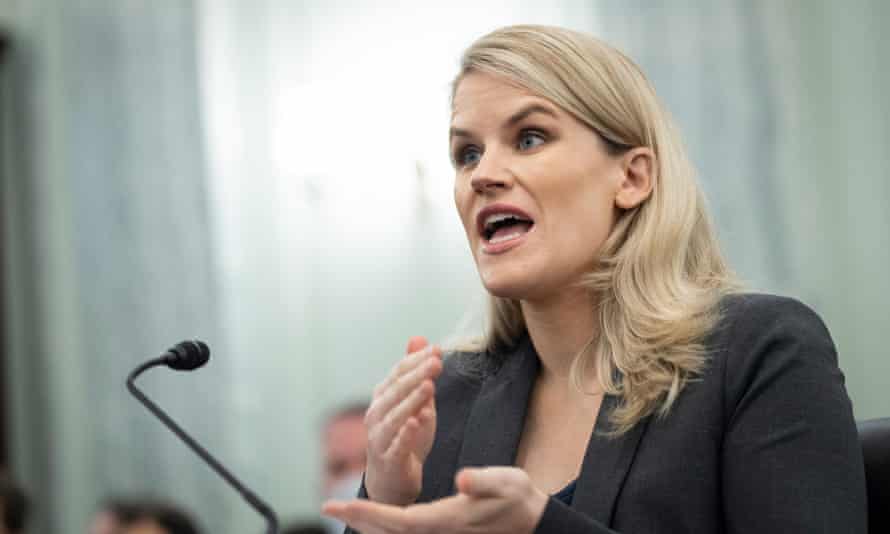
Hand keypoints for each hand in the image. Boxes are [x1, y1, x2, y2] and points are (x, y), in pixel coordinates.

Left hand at [323, 466, 548, 533]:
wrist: (531, 520)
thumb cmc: (518, 498)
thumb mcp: (506, 482)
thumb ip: (483, 480)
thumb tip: (462, 479)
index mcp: (446, 519)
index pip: (396, 520)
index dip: (366, 514)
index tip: (338, 505)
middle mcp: (437, 531)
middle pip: (388, 532)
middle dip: (358, 520)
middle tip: (328, 508)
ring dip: (369, 524)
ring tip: (345, 511)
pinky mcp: (443, 531)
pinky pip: (406, 532)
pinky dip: (386, 525)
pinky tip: (375, 520)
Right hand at [364, 336, 442, 504]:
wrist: (393, 478)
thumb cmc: (405, 435)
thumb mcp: (415, 401)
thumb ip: (417, 373)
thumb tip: (419, 338)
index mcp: (383, 397)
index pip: (398, 373)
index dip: (416, 361)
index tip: (437, 349)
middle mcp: (377, 414)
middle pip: (396, 391)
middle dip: (417, 375)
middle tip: (436, 362)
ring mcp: (379, 438)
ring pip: (394, 416)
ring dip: (411, 400)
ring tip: (429, 386)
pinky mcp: (388, 460)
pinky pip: (396, 445)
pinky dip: (405, 433)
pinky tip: (416, 421)